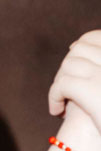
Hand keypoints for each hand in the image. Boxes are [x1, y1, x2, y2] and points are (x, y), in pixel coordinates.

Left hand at [49, 30, 100, 144]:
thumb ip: (96, 71)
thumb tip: (74, 46)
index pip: (98, 37)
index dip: (83, 44)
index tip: (73, 54)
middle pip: (80, 49)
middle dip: (67, 66)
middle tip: (65, 88)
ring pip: (69, 65)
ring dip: (60, 81)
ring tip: (62, 101)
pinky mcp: (94, 91)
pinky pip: (62, 84)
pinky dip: (54, 97)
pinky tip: (57, 112)